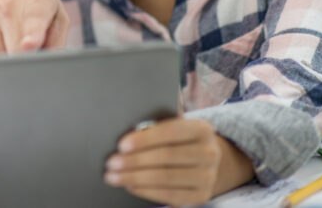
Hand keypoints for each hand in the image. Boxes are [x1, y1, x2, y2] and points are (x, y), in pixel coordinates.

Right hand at [0, 0, 69, 55]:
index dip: (31, 37)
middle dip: (23, 62)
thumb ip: (57, 41)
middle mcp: (6, 5)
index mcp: (36, 2)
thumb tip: (48, 65)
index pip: (31, 23)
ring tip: (11, 42)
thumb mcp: (55, 14)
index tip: (29, 44)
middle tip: (29, 56)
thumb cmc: (32, 3)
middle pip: (14, 52)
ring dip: (5, 60)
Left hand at [104, 118, 222, 206]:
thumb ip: (156, 128)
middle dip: (135, 160)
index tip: (122, 145)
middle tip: (111, 163)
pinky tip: (130, 186)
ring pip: (166, 177)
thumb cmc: (180, 140)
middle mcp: (209, 153)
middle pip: (167, 156)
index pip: (171, 132)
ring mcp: (208, 176)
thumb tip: (127, 136)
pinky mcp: (201, 195)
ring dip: (135, 178)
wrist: (204, 160)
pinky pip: (170, 195)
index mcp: (202, 129)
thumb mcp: (175, 127)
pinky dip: (146, 191)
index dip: (145, 139)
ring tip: (114, 176)